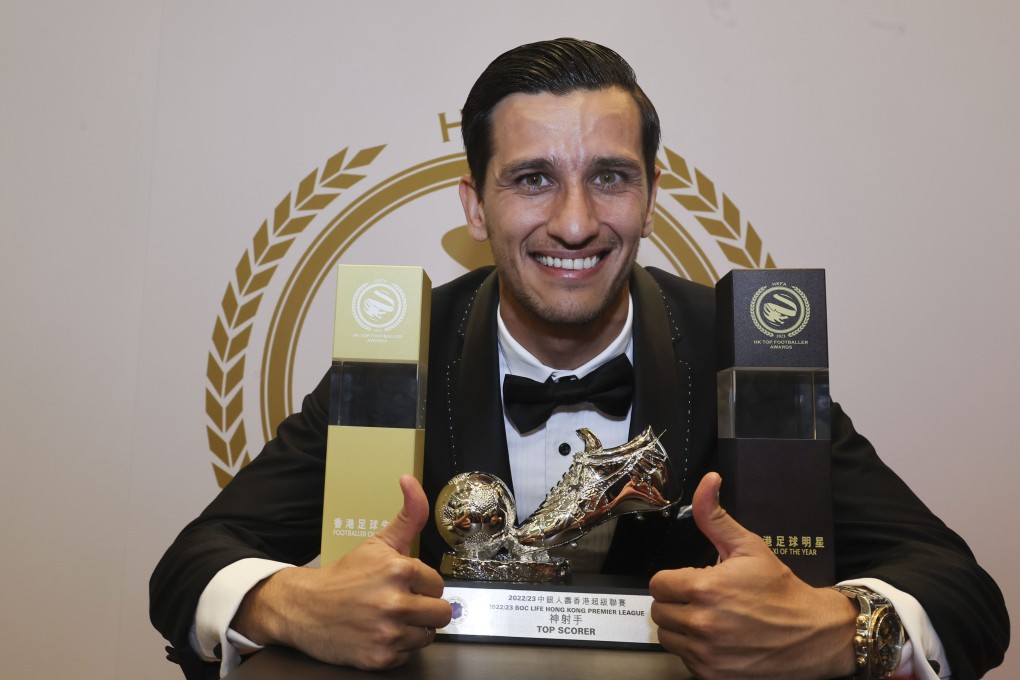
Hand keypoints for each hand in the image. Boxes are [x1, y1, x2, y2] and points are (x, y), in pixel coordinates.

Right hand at [233, 475, 451, 669]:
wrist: (302, 608)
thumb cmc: (343, 576)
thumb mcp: (377, 542)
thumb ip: (408, 514)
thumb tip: (411, 480)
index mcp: (400, 570)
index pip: (438, 584)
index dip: (422, 585)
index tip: (404, 585)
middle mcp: (396, 602)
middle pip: (442, 613)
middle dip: (425, 608)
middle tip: (402, 603)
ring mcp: (388, 633)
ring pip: (428, 635)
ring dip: (412, 629)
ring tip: (389, 618)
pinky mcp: (380, 658)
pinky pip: (408, 656)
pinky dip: (396, 648)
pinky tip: (378, 634)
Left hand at [649, 472, 856, 679]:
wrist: (814, 633)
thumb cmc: (780, 589)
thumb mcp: (748, 546)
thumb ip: (715, 515)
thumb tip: (707, 482)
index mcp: (705, 589)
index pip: (658, 584)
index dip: (674, 579)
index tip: (692, 580)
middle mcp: (703, 624)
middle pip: (659, 611)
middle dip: (676, 602)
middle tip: (702, 599)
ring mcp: (708, 654)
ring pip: (668, 638)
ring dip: (682, 628)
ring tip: (709, 618)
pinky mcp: (714, 675)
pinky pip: (685, 660)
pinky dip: (696, 651)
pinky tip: (717, 640)